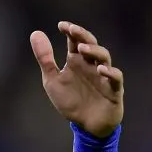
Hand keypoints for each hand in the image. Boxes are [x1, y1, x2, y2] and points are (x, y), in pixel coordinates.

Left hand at [30, 22, 123, 137]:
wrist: (85, 125)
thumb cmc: (71, 100)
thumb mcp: (52, 80)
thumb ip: (45, 59)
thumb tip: (35, 33)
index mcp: (77, 61)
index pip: (75, 41)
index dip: (70, 31)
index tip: (61, 25)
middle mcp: (91, 65)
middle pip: (91, 44)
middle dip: (83, 36)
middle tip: (72, 29)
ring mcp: (104, 76)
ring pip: (104, 58)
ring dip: (94, 51)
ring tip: (82, 48)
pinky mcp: (114, 90)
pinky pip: (116, 78)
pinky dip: (110, 73)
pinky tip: (100, 69)